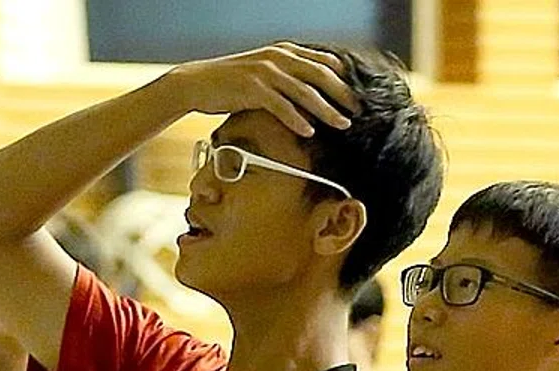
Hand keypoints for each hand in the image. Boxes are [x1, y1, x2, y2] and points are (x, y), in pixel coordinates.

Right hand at [164, 44, 358, 136]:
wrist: (198, 83)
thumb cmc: (232, 82)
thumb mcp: (264, 73)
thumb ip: (288, 77)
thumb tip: (313, 96)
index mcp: (284, 51)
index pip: (323, 61)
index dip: (344, 78)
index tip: (359, 95)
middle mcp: (278, 57)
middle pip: (320, 74)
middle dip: (343, 93)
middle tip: (359, 111)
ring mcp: (265, 72)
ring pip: (304, 91)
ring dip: (326, 109)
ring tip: (342, 124)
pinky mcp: (252, 89)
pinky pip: (281, 106)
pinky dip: (297, 119)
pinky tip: (309, 132)